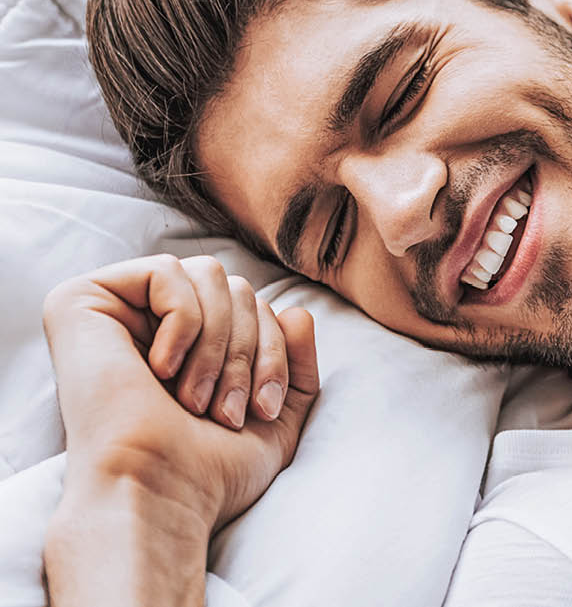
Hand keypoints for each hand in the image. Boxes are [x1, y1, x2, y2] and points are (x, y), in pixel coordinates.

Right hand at [42, 254, 319, 531]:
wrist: (159, 494)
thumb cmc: (211, 469)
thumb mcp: (277, 415)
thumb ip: (295, 363)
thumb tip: (297, 313)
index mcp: (186, 345)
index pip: (252, 305)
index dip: (273, 349)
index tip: (262, 409)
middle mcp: (145, 322)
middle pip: (234, 285)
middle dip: (247, 348)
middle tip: (226, 411)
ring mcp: (111, 310)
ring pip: (207, 273)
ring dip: (218, 342)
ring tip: (196, 399)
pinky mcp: (80, 301)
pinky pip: (166, 271)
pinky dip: (183, 321)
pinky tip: (160, 370)